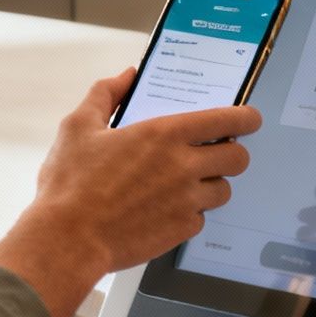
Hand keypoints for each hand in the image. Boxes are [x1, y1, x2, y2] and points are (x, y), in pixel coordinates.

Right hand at [0, 70, 261, 316]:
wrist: (67, 240)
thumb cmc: (70, 183)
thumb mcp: (78, 126)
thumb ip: (105, 94)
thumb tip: (126, 76)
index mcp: (165, 134)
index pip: (229, 120)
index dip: (246, 118)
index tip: (248, 118)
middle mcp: (184, 167)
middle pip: (239, 158)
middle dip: (232, 153)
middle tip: (215, 153)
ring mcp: (187, 202)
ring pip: (223, 190)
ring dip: (211, 184)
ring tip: (185, 183)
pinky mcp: (181, 231)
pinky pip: (201, 218)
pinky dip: (190, 212)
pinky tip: (166, 208)